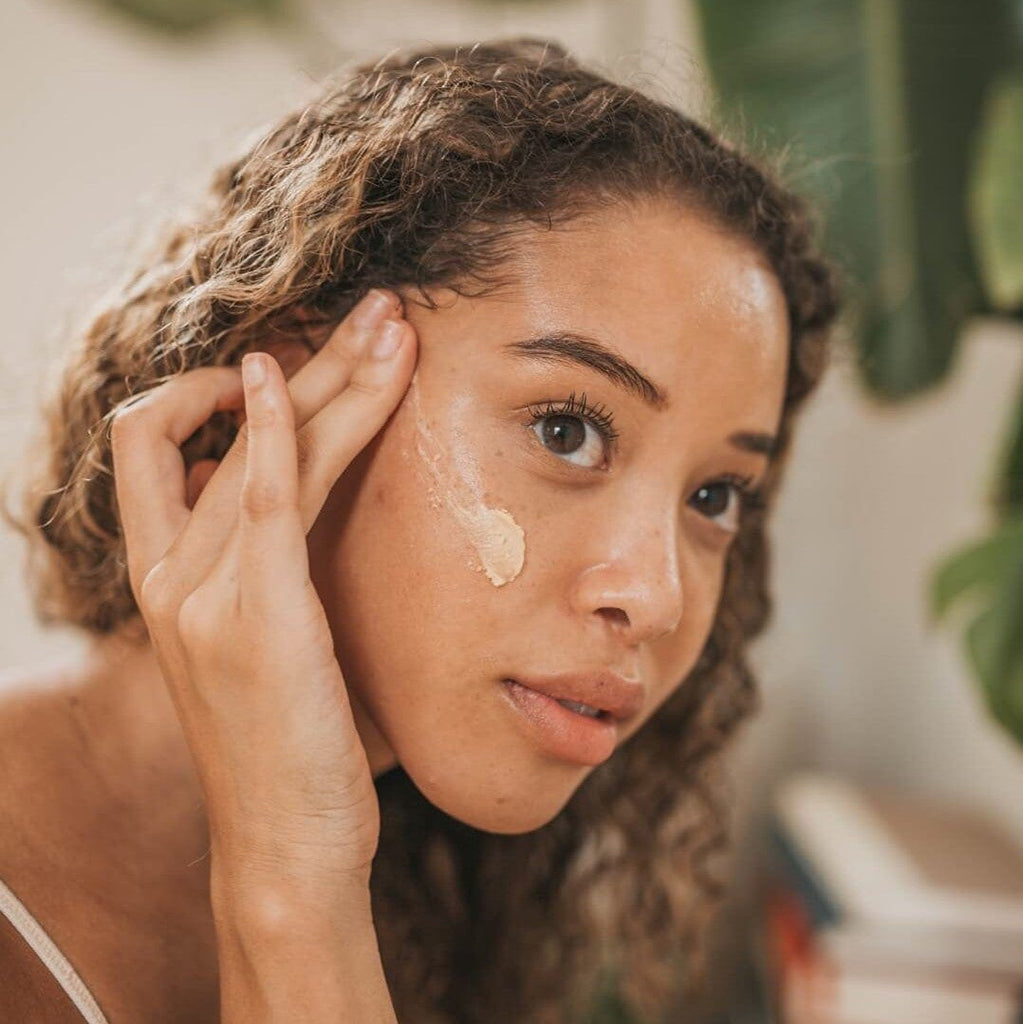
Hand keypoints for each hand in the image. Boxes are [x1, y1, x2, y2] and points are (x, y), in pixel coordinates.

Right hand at [111, 289, 415, 896]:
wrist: (285, 845)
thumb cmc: (299, 748)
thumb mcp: (283, 648)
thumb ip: (289, 580)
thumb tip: (343, 526)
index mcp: (174, 579)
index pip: (170, 446)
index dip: (224, 391)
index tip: (302, 369)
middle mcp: (172, 575)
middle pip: (222, 424)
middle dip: (306, 360)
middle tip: (376, 313)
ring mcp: (203, 593)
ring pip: (261, 446)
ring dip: (328, 373)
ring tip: (390, 322)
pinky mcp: (253, 615)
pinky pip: (256, 494)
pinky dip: (266, 426)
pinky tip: (282, 370)